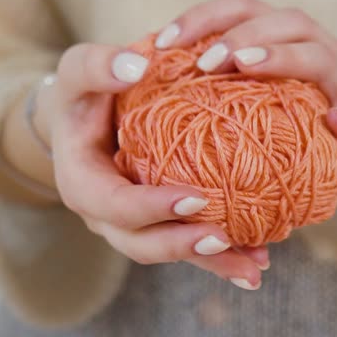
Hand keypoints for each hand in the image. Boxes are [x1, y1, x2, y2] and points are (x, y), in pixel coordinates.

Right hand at [41, 43, 268, 288]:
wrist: (83, 116)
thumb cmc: (83, 88)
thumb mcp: (77, 69)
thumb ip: (97, 67)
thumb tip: (135, 67)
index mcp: (81, 182)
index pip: (114, 204)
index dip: (151, 207)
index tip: (194, 198)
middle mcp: (104, 215)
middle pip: (140, 243)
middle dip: (181, 246)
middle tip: (223, 238)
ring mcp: (132, 225)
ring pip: (169, 251)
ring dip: (211, 262)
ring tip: (253, 269)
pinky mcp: (159, 224)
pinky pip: (188, 243)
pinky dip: (223, 256)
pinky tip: (258, 261)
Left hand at [155, 0, 336, 203]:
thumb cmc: (308, 126)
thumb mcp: (263, 101)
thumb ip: (222, 89)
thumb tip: (151, 90)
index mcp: (284, 38)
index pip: (239, 8)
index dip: (201, 17)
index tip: (159, 43)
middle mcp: (318, 45)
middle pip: (278, 19)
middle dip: (235, 34)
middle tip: (199, 61)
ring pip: (316, 52)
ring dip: (278, 55)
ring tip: (244, 67)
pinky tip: (330, 121)